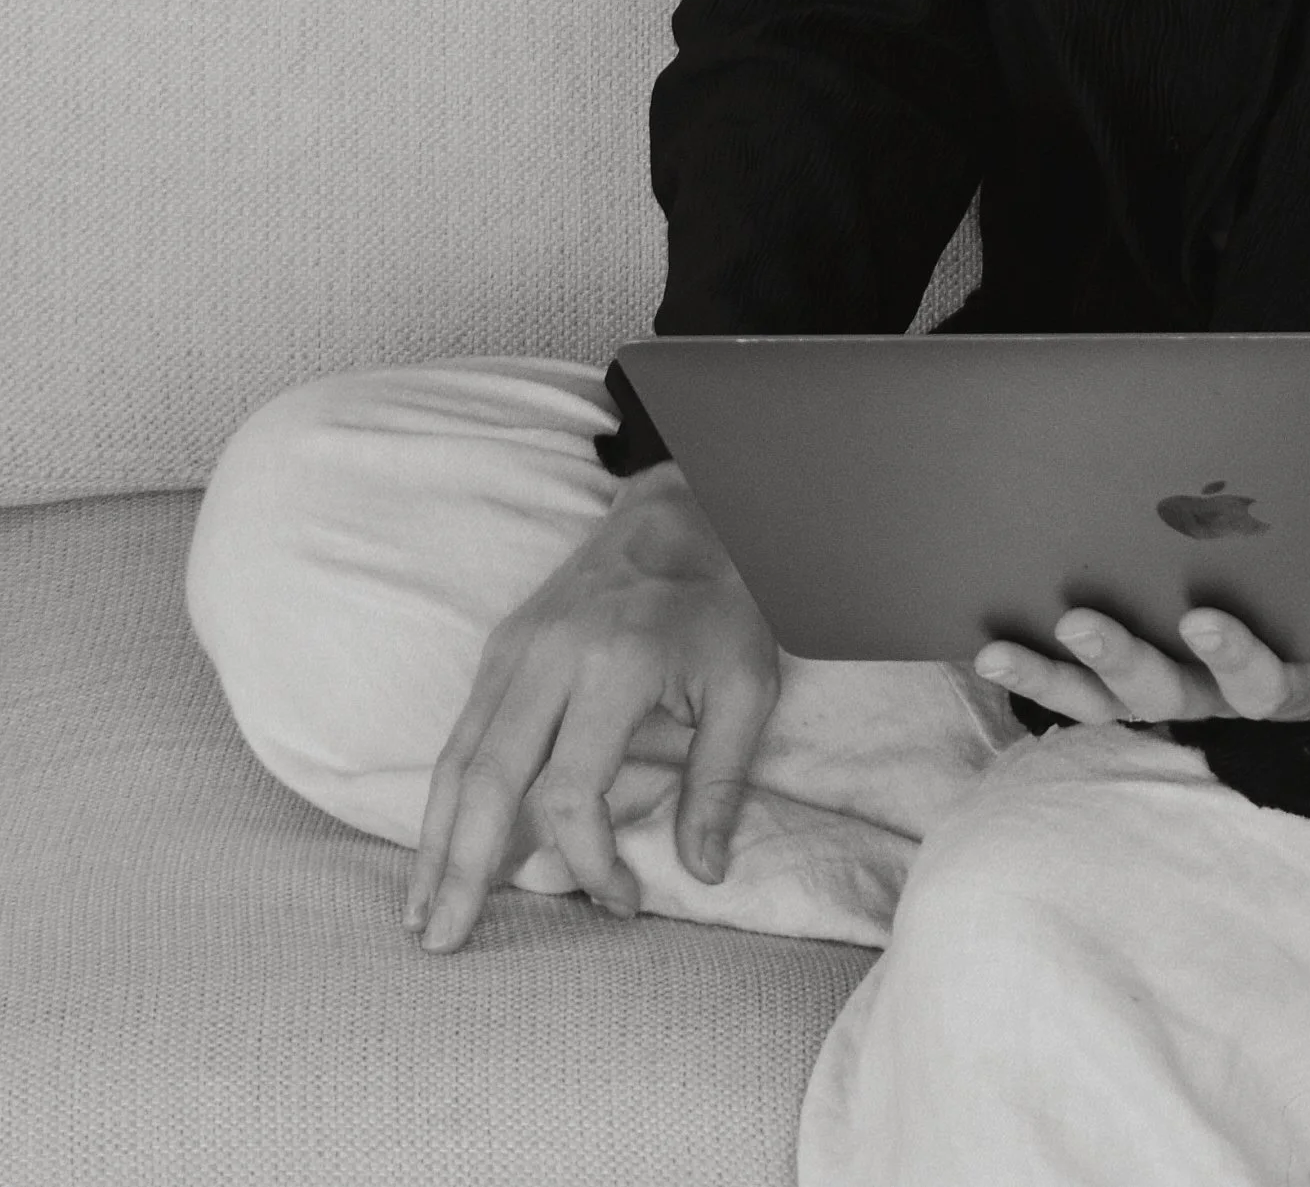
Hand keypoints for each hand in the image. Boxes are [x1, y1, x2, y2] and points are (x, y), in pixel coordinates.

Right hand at [404, 463, 779, 954]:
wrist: (685, 510)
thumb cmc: (721, 601)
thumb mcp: (747, 686)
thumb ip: (721, 782)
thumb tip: (703, 873)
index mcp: (616, 663)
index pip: (572, 792)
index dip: (591, 862)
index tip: (624, 902)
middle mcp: (551, 655)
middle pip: (487, 777)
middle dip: (460, 867)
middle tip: (442, 942)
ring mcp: (516, 647)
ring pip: (458, 757)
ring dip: (434, 839)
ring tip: (420, 912)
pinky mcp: (502, 646)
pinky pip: (462, 732)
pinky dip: (445, 796)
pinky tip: (438, 846)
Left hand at [975, 603, 1309, 728]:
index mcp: (1285, 687)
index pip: (1258, 681)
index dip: (1231, 654)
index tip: (1204, 618)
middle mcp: (1216, 698)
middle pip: (1164, 690)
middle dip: (1122, 656)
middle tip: (1084, 619)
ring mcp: (1169, 691)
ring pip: (1106, 693)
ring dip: (1056, 672)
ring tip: (1002, 649)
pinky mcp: (1132, 681)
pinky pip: (1074, 687)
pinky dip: (1033, 672)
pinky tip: (985, 649)